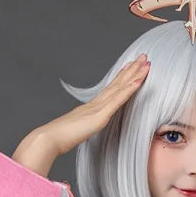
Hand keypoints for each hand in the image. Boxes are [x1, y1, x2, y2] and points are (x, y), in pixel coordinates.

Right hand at [13, 55, 150, 175]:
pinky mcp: (100, 115)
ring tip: (146, 62)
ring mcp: (98, 108)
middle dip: (132, 70)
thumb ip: (83, 128)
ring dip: (134, 74)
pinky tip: (139, 81)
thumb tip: (83, 130)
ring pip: (120, 87)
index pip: (111, 90)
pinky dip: (129, 90)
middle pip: (117, 84)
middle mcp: (96, 104)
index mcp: (91, 108)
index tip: (131, 67)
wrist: (49, 139)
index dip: (122, 78)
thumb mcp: (76, 132)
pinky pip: (118, 100)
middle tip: (143, 57)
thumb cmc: (59, 138)